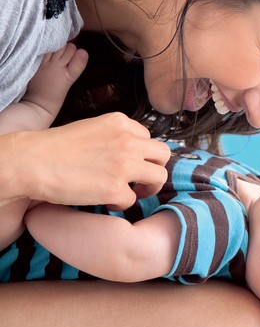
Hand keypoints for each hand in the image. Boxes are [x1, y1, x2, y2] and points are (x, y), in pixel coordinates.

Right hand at [8, 113, 169, 209]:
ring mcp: (124, 165)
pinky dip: (121, 203)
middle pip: (163, 155)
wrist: (30, 162)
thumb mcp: (93, 129)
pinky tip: (106, 201)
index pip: (149, 138)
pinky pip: (132, 199)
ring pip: (159, 176)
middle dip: (155, 169)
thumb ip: (116, 136)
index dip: (142, 154)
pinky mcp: (115, 188)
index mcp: (121, 123)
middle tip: (141, 181)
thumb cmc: (56, 148)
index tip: (131, 163)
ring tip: (131, 192)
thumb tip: (134, 151)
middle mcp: (128, 141)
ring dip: (148, 187)